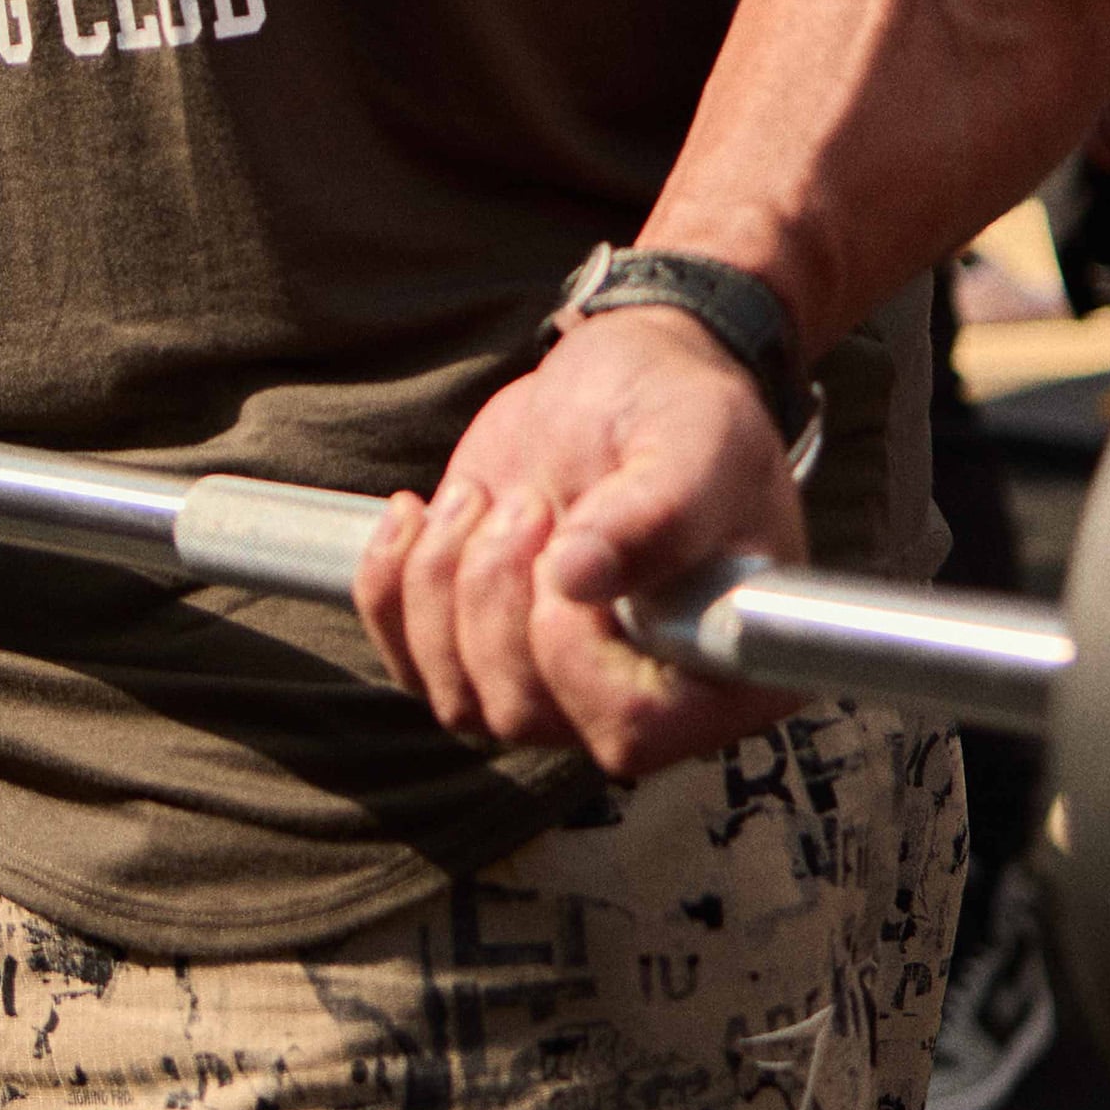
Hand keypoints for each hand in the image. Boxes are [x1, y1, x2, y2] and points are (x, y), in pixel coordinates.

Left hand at [354, 306, 809, 779]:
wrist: (621, 379)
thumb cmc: (681, 409)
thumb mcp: (695, 439)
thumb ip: (657, 509)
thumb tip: (578, 578)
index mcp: (720, 668)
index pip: (631, 729)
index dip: (574, 656)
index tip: (562, 554)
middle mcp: (640, 694)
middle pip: (526, 711)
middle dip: (498, 594)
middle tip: (529, 500)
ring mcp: (556, 679)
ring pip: (460, 696)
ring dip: (444, 584)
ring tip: (485, 496)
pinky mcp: (482, 646)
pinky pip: (410, 664)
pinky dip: (390, 587)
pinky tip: (417, 512)